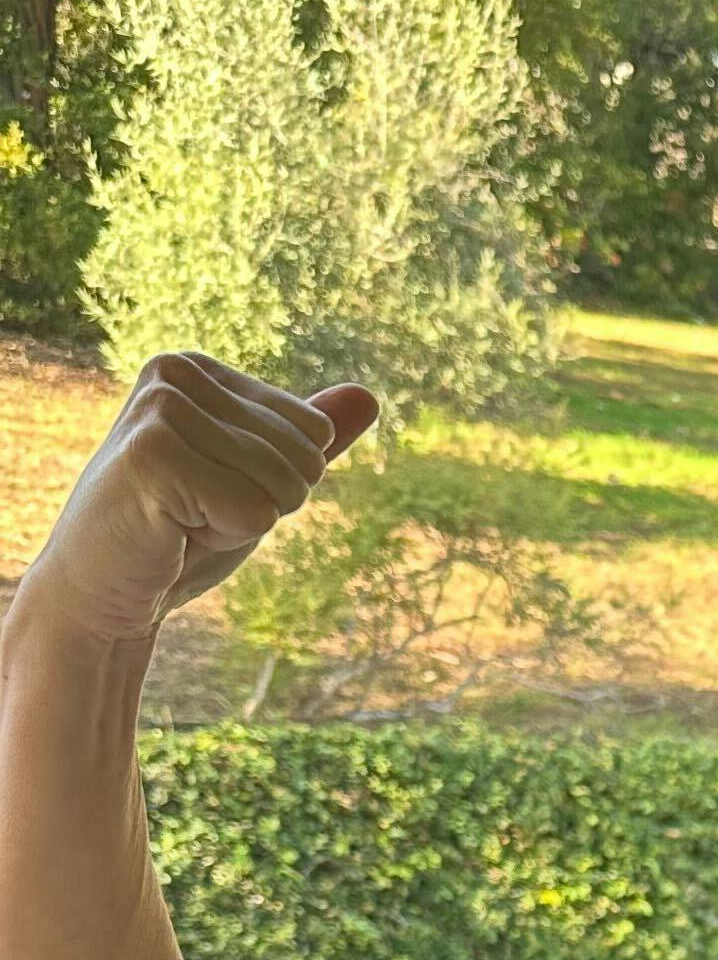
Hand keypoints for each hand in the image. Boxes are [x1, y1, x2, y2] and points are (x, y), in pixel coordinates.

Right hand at [17, 355, 379, 646]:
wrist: (103, 591)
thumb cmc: (179, 536)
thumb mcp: (255, 481)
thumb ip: (305, 440)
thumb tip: (371, 396)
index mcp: (198, 369)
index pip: (313, 429)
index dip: (278, 481)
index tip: (213, 490)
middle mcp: (175, 373)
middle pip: (304, 456)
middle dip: (264, 502)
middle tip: (197, 512)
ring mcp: (160, 409)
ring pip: (281, 484)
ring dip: (240, 521)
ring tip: (183, 521)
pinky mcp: (152, 455)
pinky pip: (254, 512)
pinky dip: (223, 537)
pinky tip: (173, 532)